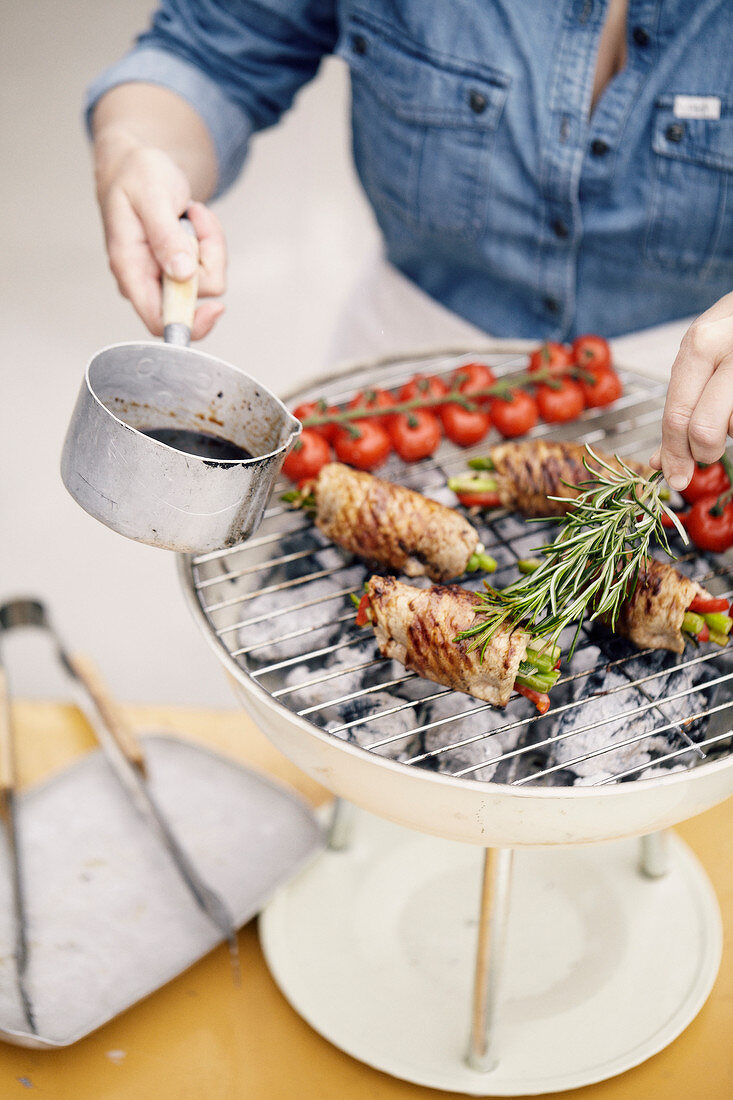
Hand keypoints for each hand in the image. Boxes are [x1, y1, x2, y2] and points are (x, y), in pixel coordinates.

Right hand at [94, 119, 225, 338]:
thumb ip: (166, 237)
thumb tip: (182, 275)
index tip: (216, 307)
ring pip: (207, 279)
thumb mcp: (151, 197)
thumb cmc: (136, 175)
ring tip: (190, 213)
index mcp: (130, 269)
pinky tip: (192, 218)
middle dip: (206, 258)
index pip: (159, 321)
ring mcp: (164, 276)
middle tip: (194, 219)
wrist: (136, 163)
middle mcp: (146, 280)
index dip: (190, 323)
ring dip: (209, 243)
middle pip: (193, 299)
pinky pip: (210, 266)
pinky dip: (210, 240)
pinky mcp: (180, 269)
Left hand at [650, 291, 732, 489]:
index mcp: (699, 345)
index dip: (674, 455)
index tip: (676, 477)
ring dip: (731, 431)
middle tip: (708, 450)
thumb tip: (660, 462)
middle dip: (703, 452)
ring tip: (730, 407)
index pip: (676, 416)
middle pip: (703, 431)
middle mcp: (725, 349)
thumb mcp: (701, 358)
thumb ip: (680, 403)